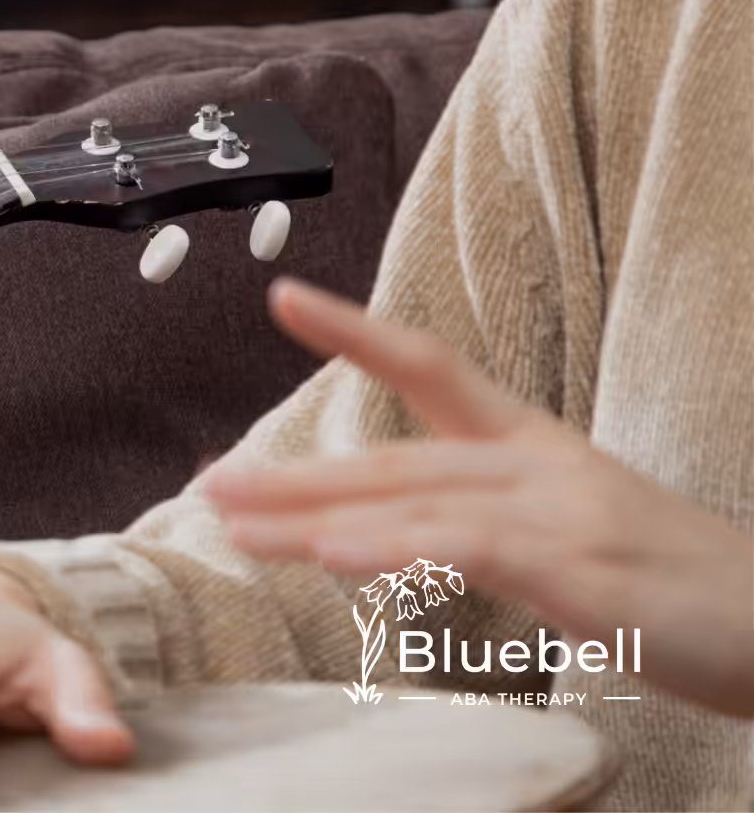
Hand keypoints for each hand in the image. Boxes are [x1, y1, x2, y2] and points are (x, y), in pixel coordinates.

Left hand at [204, 277, 753, 716]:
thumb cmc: (675, 586)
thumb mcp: (569, 533)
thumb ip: (480, 520)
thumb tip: (385, 526)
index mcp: (535, 447)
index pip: (435, 367)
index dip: (358, 330)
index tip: (285, 296)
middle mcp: (541, 468)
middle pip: (394, 459)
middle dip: (293, 474)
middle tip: (207, 482)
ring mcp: (563, 515)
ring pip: (416, 503)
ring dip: (317, 515)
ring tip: (237, 521)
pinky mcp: (585, 573)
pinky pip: (473, 553)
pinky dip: (400, 550)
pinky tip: (337, 556)